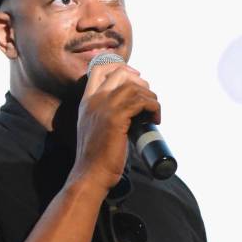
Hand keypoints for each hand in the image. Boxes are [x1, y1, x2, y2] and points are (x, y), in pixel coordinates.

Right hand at [68, 61, 160, 193]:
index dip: (120, 67)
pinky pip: (141, 102)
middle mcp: (93, 101)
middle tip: (148, 100)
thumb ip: (105, 114)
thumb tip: (131, 108)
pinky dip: (153, 108)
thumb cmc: (97, 157)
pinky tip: (155, 120)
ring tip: (154, 113)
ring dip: (150, 98)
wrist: (91, 174)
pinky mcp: (116, 118)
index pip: (99, 69)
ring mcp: (104, 108)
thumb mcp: (95, 128)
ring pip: (134, 87)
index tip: (135, 77)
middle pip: (120, 73)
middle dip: (140, 82)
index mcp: (86, 102)